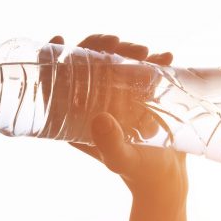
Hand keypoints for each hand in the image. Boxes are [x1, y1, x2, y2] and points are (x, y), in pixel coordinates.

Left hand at [48, 34, 187, 203]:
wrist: (167, 180)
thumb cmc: (139, 174)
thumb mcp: (122, 160)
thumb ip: (110, 144)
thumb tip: (100, 118)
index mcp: (75, 116)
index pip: (57, 79)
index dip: (53, 55)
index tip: (60, 40)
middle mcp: (93, 102)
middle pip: (87, 61)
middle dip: (100, 44)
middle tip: (119, 44)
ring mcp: (118, 96)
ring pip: (114, 60)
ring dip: (128, 50)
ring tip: (148, 54)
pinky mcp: (141, 94)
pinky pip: (142, 68)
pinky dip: (153, 59)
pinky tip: (167, 58)